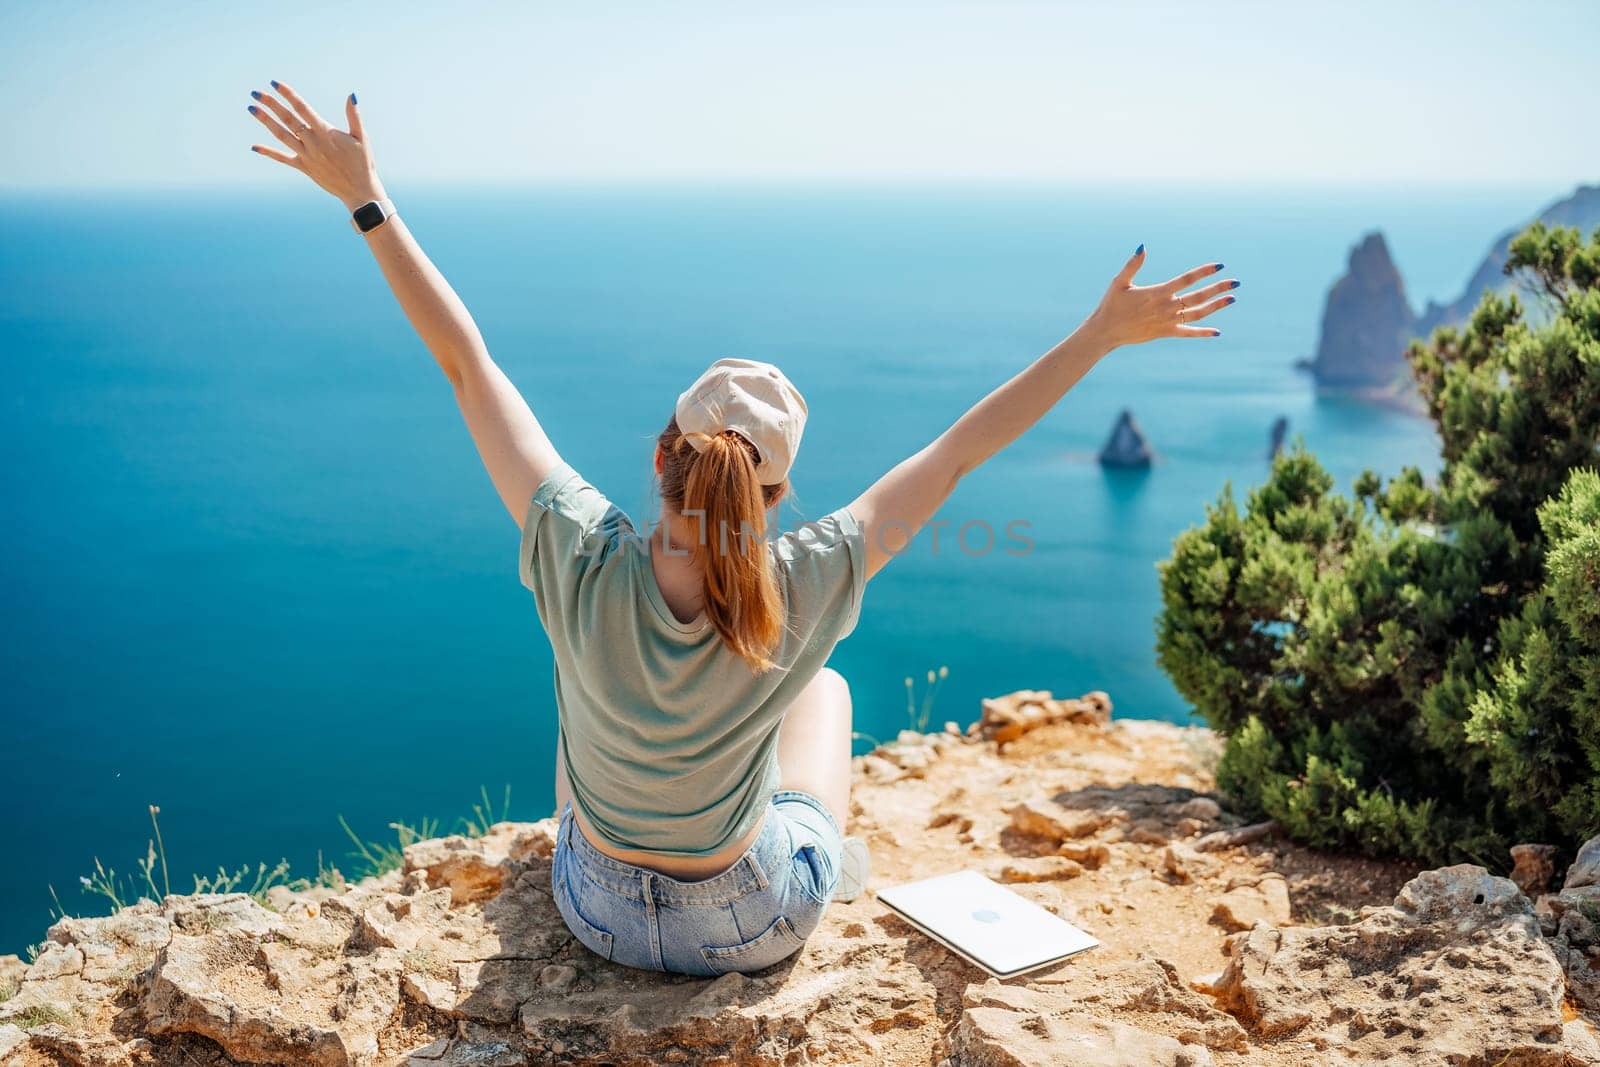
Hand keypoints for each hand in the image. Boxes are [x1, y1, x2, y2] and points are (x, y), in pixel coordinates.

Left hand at [247, 80, 386, 210]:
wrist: (359, 191)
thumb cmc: (363, 163)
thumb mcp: (362, 138)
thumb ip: (354, 116)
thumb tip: (351, 96)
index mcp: (326, 132)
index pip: (302, 108)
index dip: (288, 95)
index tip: (275, 84)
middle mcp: (313, 143)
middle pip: (288, 119)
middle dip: (271, 104)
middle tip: (256, 93)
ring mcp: (306, 155)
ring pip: (282, 135)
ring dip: (266, 121)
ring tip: (252, 109)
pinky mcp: (304, 167)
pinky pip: (283, 159)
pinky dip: (269, 152)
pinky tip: (254, 147)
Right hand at [1085, 246, 1237, 347]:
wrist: (1106, 332)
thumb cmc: (1111, 305)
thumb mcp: (1119, 282)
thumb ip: (1133, 264)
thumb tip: (1143, 246)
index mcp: (1158, 292)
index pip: (1187, 279)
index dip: (1204, 272)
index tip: (1220, 266)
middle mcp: (1167, 307)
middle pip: (1199, 296)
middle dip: (1219, 288)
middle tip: (1236, 282)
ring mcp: (1168, 321)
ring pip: (1198, 313)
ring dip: (1216, 306)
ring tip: (1232, 299)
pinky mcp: (1166, 333)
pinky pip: (1188, 333)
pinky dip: (1202, 332)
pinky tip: (1217, 331)